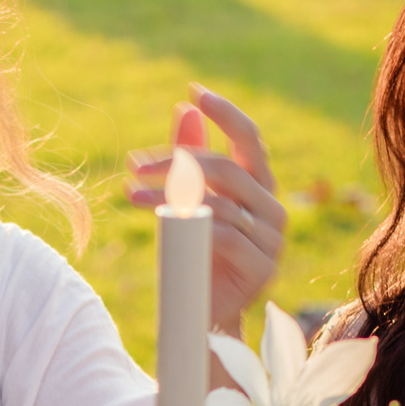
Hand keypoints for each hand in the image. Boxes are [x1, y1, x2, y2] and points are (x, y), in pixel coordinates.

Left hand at [127, 84, 284, 327]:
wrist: (206, 314)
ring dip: (168, 194)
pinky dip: (189, 223)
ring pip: (218, 201)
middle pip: (227, 167)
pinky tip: (158, 220)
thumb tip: (185, 109)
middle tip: (135, 163)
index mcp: (259, 187)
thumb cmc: (196, 255)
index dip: (225, 113)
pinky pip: (224, 234)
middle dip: (177, 160)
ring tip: (132, 193)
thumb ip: (189, 158)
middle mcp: (272, 208)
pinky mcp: (262, 267)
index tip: (195, 91)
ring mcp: (272, 239)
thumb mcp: (189, 201)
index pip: (248, 139)